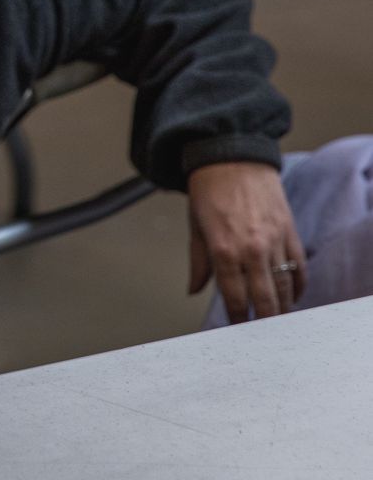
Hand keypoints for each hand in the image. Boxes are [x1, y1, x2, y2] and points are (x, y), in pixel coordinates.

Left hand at [187, 160, 304, 322]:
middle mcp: (251, 249)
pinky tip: (293, 297)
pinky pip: (299, 268)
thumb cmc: (209, 190)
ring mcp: (274, 242)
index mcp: (223, 250)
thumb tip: (194, 289)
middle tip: (261, 335)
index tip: (236, 330)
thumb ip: (198, 263)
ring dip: (282, 308)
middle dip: (263, 322)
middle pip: (264, 299)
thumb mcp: (195, 227)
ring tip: (277, 321)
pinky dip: (299, 286)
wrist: (231, 158)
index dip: (237, 318)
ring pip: (285, 287)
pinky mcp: (289, 232)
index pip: (234, 297)